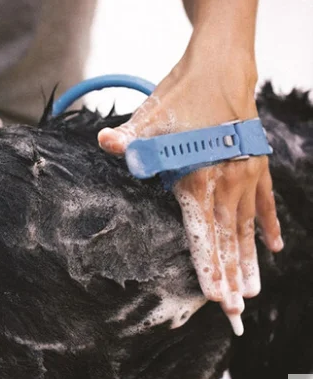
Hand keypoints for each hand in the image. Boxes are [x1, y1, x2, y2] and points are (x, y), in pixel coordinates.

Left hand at [98, 48, 282, 334]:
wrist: (221, 65)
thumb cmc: (182, 93)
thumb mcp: (149, 116)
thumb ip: (129, 139)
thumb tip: (104, 143)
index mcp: (198, 177)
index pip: (203, 234)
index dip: (210, 268)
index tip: (218, 300)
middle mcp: (226, 181)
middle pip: (227, 239)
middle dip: (230, 277)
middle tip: (236, 313)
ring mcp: (245, 174)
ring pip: (246, 227)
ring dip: (248, 260)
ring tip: (252, 291)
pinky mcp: (256, 163)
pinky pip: (265, 202)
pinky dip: (267, 225)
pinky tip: (274, 246)